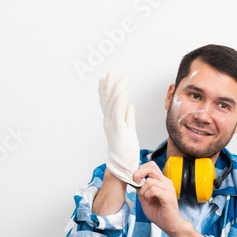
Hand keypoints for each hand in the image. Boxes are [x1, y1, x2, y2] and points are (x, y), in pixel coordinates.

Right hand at [98, 70, 140, 185]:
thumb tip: (130, 105)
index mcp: (112, 120)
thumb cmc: (126, 149)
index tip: (106, 76)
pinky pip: (118, 114)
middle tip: (111, 71)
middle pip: (108, 99)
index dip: (106, 89)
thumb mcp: (129, 129)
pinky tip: (124, 93)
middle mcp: (109, 121)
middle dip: (109, 84)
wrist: (123, 165)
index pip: (108, 102)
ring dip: (117, 90)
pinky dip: (120, 103)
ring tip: (121, 78)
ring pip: (113, 104)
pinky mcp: (118, 131)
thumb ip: (128, 117)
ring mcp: (113, 126)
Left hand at [133, 162, 186, 235]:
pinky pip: (153, 190)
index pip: (151, 166)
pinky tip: (149, 200)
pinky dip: (147, 195)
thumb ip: (140, 189)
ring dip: (143, 190)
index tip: (136, 180)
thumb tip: (132, 181)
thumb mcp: (145, 199)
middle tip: (136, 183)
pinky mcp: (168, 196)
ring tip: (146, 198)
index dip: (140, 169)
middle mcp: (166, 182)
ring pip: (150, 181)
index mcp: (162, 181)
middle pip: (150, 167)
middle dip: (138, 174)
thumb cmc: (159, 213)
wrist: (170, 225)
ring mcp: (168, 188)